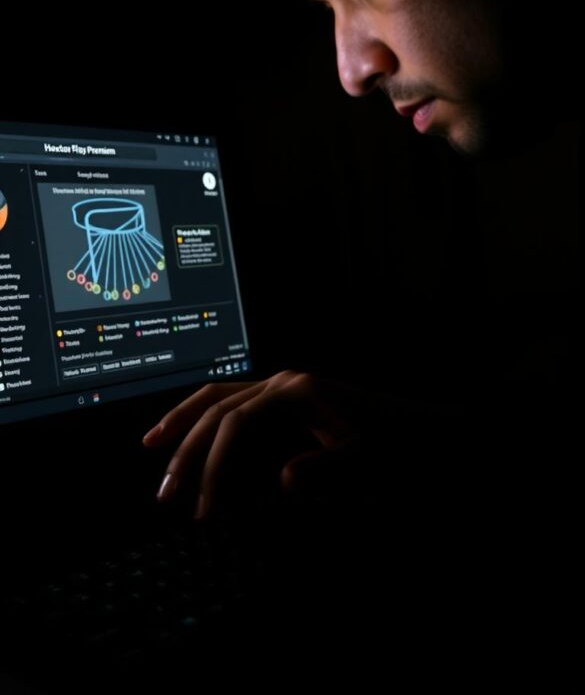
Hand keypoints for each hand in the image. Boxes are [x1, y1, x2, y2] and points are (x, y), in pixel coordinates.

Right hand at [142, 371, 382, 518]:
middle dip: (185, 446)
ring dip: (185, 421)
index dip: (214, 467)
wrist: (425, 434)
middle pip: (217, 405)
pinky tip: (196, 440)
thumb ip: (328, 470)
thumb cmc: (398, 448)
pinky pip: (236, 405)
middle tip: (164, 491)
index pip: (235, 424)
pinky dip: (209, 422)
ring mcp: (284, 388)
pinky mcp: (288, 401)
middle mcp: (283, 383)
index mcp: (296, 392)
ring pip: (220, 396)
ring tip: (152, 445)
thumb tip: (283, 480)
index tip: (205, 508)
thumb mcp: (368, 462)